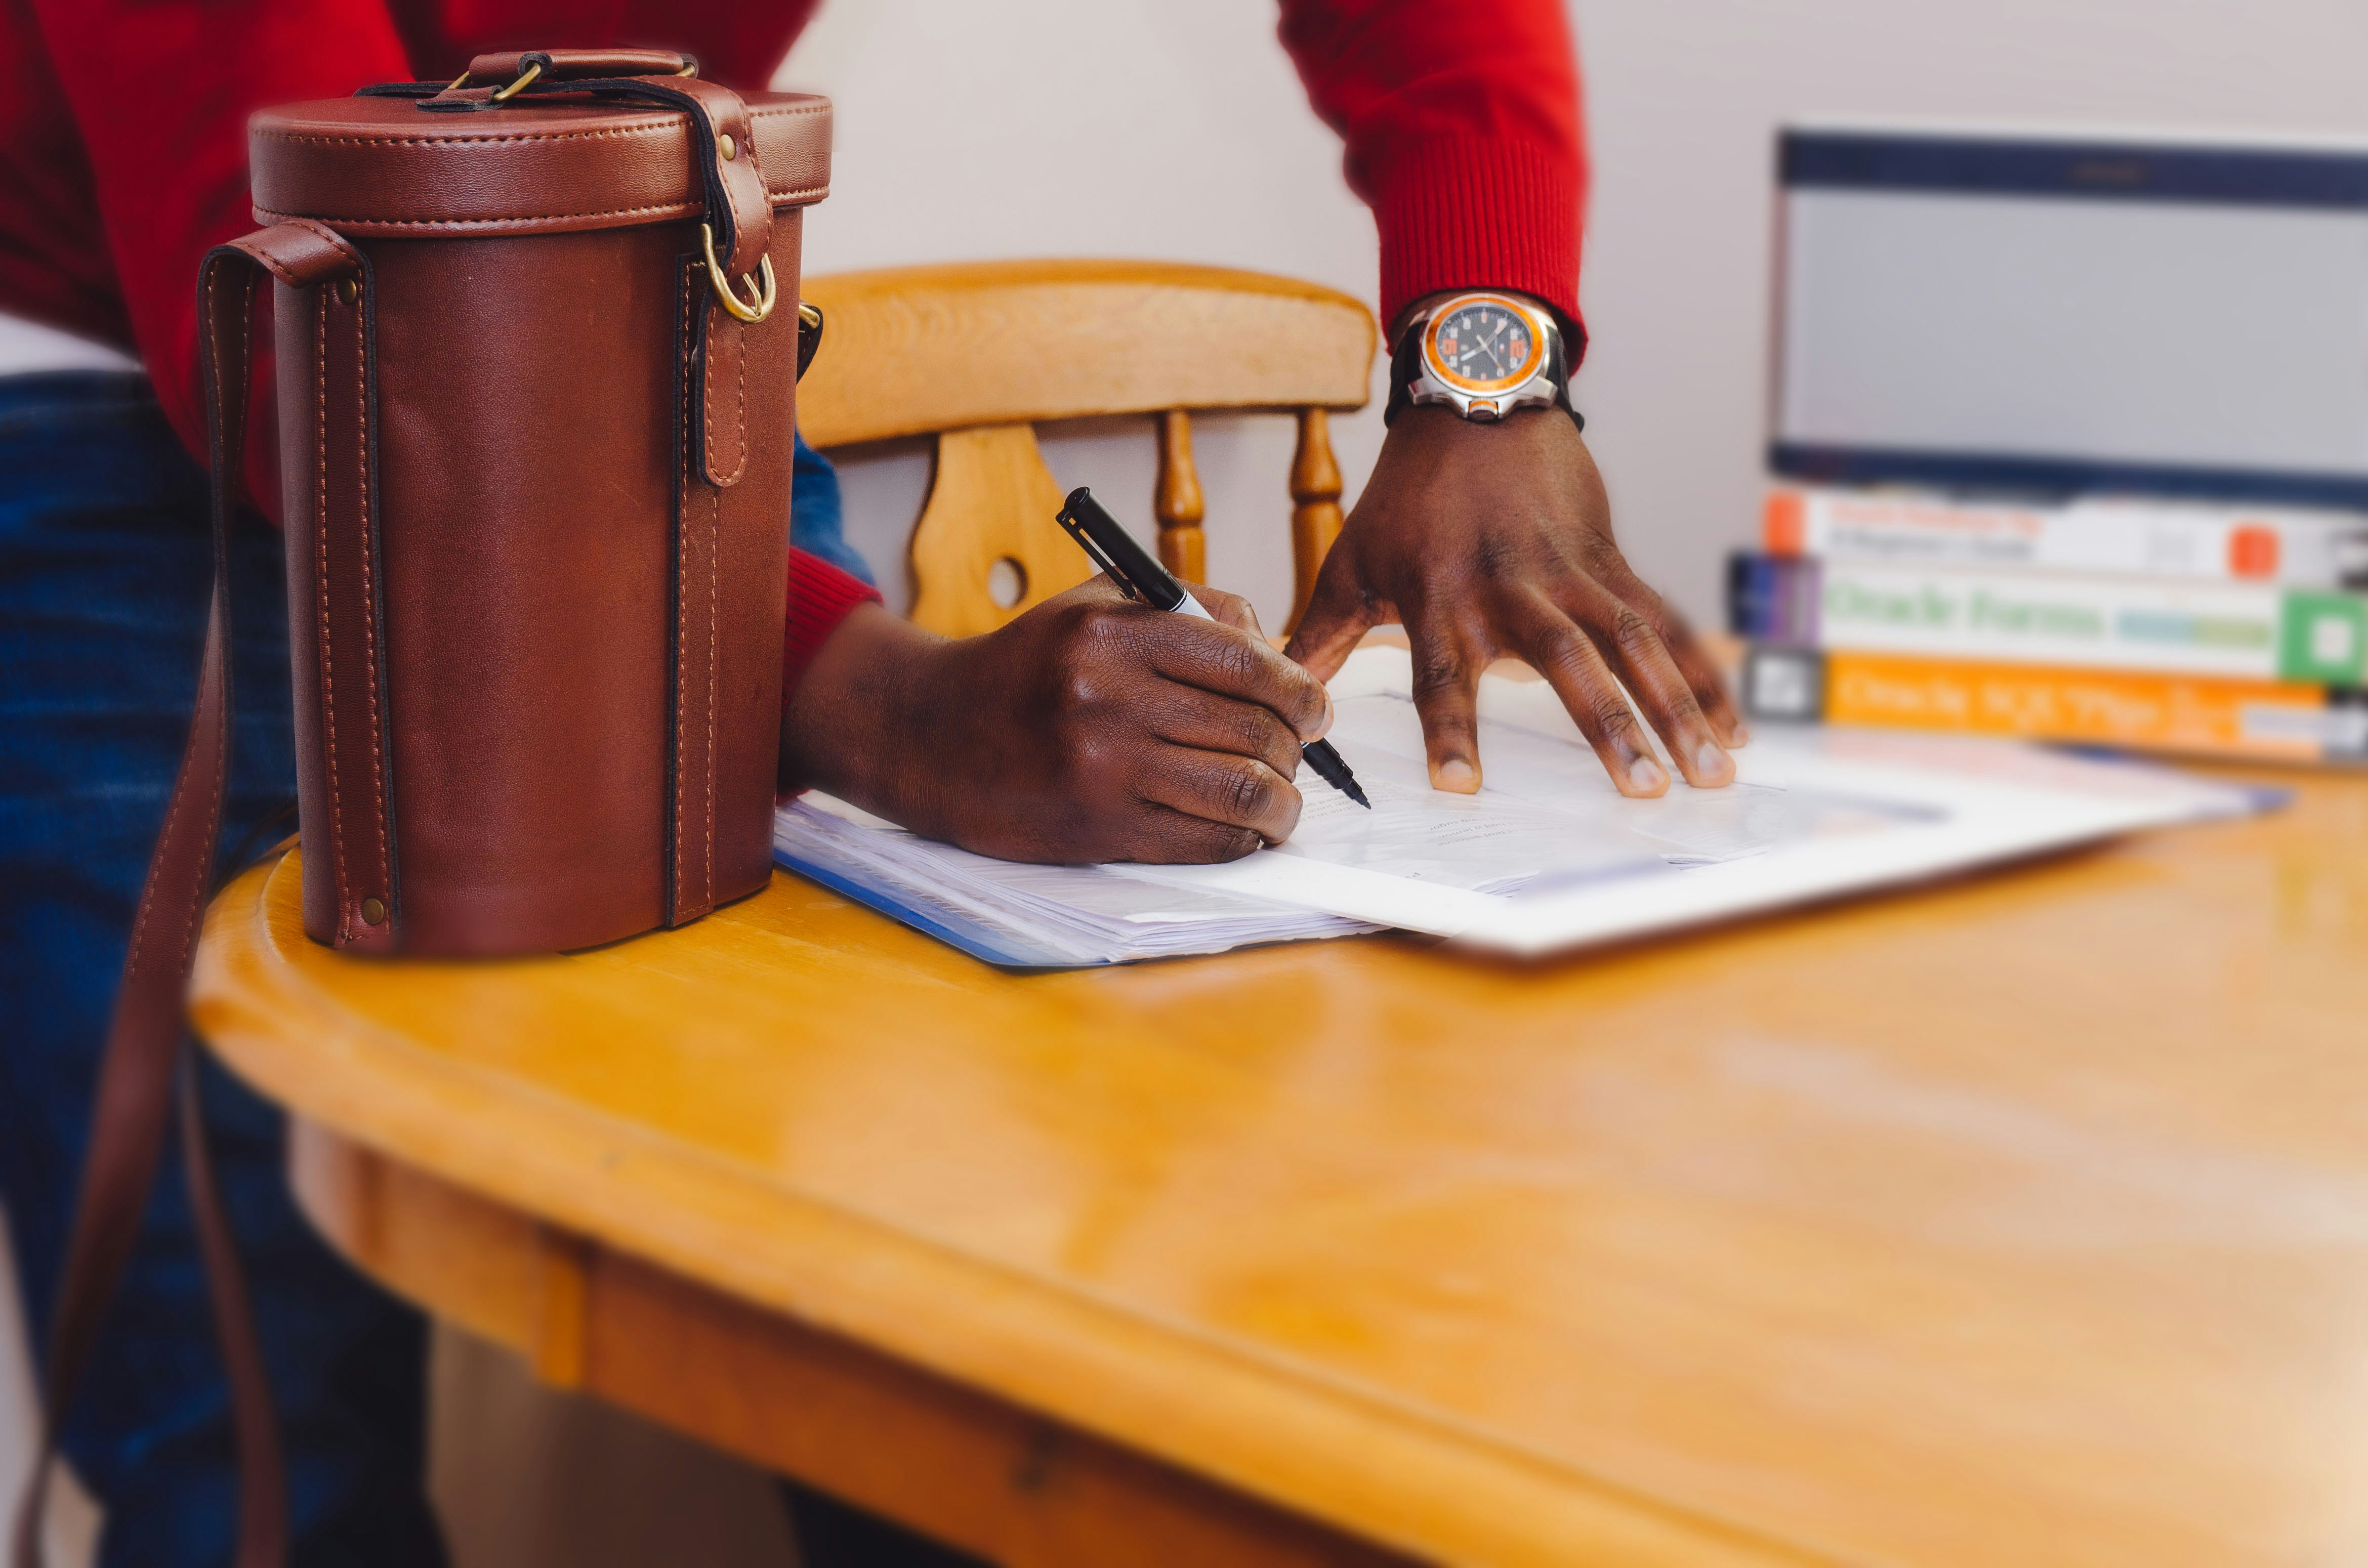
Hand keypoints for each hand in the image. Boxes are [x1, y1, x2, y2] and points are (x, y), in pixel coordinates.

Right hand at [782, 580, 1332, 863]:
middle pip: (1254, 730)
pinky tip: (1246, 830)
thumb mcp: (1095, 605)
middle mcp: (1106, 696)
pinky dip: (1243, 841)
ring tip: (1282, 801)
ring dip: (1282, 804)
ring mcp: (1102, 767)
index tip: (1315, 708)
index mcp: (1111, 632)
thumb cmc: (1026, 667)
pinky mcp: (1097, 828)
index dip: (1301, 691)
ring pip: (1241, 792)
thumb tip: (1278, 653)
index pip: (1247, 663)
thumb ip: (1189, 608)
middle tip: (1299, 754)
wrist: (928, 735)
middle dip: (1297, 748)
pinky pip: (1205, 842)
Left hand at [1286, 404, 1745, 796]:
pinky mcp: (1612, 561)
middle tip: (1645, 788)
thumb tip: (1276, 692)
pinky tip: (1733, 727)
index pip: (1442, 675)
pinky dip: (1704, 674)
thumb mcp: (1351, 560)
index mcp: (1443, 597)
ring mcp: (1573, 573)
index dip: (1451, 729)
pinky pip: (1667, 622)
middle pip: (1567, 663)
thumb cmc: (1408, 493)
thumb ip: (1318, 636)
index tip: (1460, 785)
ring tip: (1710, 772)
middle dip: (1608, 727)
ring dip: (1678, 708)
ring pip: (1636, 644)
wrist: (1476, 402)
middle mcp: (1514, 588)